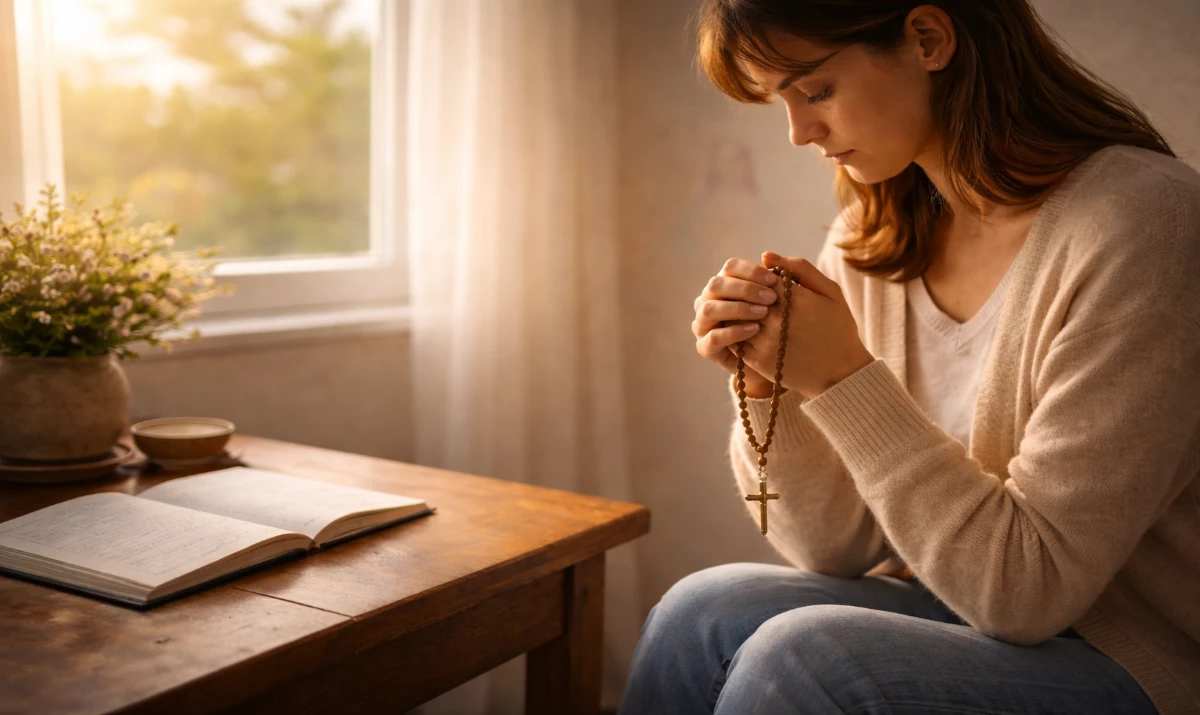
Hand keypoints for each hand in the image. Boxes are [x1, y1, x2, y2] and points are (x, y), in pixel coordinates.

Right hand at [692, 257, 781, 395]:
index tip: (774, 280)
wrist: (775, 359)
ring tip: (763, 314)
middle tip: (770, 298)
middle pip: (716, 285)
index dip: (750, 271)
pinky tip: (754, 330)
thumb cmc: (780, 323)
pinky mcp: (705, 347)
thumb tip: (767, 255)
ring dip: (737, 309)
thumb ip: (780, 274)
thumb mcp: (786, 298)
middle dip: (744, 289)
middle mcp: (708, 300)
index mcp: (725, 283)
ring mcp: (703, 324)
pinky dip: (733, 332)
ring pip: (709, 309)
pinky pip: (712, 337)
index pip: (730, 267)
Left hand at [738, 251, 874, 399]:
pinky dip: (738, 332)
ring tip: (754, 315)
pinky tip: (751, 332)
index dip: (763, 279)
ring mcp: (766, 340)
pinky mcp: (758, 360)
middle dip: (749, 296)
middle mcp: (777, 318)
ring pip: (737, 316)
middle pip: (746, 296)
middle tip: (760, 302)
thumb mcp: (830, 292)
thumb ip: (800, 268)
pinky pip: (736, 339)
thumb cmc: (838, 328)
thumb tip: (766, 256)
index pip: (761, 277)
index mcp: (795, 297)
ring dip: (740, 313)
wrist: (841, 374)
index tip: (771, 286)